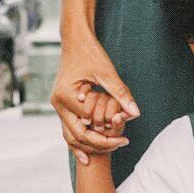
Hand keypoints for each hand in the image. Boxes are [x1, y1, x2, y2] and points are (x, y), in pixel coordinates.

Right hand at [52, 36, 138, 162]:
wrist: (75, 40)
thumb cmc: (90, 53)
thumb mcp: (107, 73)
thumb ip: (120, 94)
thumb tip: (135, 113)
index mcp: (65, 96)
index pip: (88, 122)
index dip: (107, 130)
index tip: (125, 135)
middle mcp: (57, 104)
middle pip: (77, 135)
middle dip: (99, 144)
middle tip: (121, 144)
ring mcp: (58, 106)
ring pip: (71, 135)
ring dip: (89, 145)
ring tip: (110, 150)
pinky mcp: (63, 105)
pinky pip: (70, 128)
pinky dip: (81, 139)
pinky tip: (91, 152)